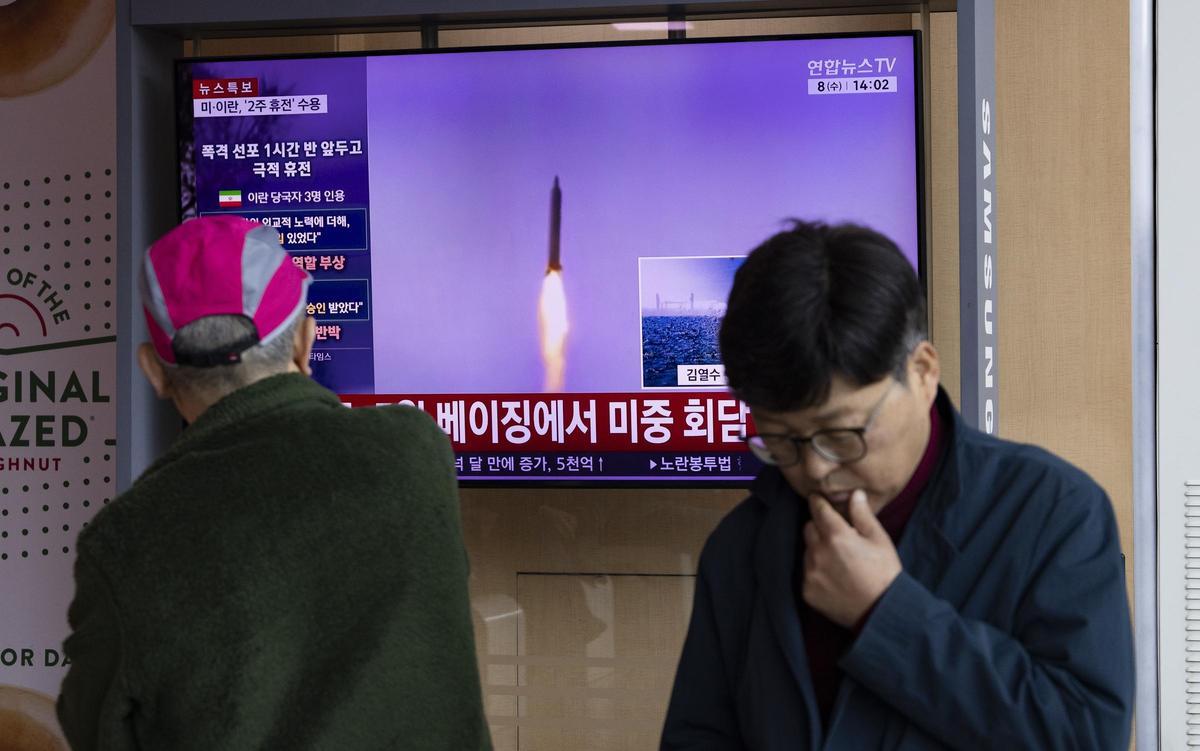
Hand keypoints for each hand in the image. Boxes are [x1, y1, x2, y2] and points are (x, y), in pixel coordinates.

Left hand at [801, 490, 902, 626]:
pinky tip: (834, 578)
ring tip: (839, 561)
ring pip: (807, 551)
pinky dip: (816, 571)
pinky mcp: (807, 591)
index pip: (818, 509)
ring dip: (818, 550)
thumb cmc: (884, 573)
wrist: (882, 612)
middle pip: (809, 528)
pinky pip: (806, 573)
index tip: (817, 500)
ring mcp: (810, 573)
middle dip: (820, 527)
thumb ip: (863, 515)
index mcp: (836, 535)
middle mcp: (818, 552)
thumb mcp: (879, 540)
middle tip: (837, 536)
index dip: (818, 502)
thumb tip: (854, 494)